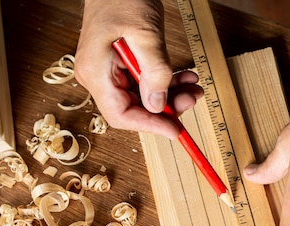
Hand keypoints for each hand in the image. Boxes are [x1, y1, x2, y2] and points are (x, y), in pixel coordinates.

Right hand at [75, 0, 202, 138]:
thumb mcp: (144, 32)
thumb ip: (154, 70)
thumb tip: (157, 104)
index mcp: (95, 72)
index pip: (120, 115)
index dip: (150, 126)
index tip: (175, 130)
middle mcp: (98, 77)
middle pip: (134, 110)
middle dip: (166, 108)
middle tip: (193, 98)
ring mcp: (109, 72)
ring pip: (143, 98)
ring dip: (171, 96)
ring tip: (194, 86)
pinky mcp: (121, 66)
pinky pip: (144, 84)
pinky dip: (166, 82)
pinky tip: (185, 77)